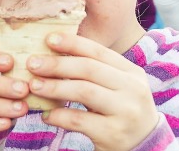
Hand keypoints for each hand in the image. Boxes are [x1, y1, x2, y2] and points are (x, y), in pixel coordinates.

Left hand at [27, 33, 158, 150]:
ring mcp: (125, 112)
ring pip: (84, 92)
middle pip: (89, 69)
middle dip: (58, 64)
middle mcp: (133, 89)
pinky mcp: (114, 134)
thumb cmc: (122, 112)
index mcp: (132, 73)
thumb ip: (95, 72)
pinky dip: (59, 115)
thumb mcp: (118, 88)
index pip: (99, 52)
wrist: (145, 146)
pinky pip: (79, 120)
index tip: (48, 39)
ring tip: (34, 86)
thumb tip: (55, 53)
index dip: (72, 43)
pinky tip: (46, 115)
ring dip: (55, 87)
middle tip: (33, 64)